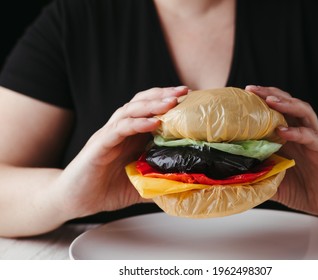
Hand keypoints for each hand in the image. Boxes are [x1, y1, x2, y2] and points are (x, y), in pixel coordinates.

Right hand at [55, 86, 188, 219]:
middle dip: (164, 95)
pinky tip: (153, 123)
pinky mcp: (99, 145)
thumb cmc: (107, 189)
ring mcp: (109, 135)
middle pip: (142, 103)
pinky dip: (136, 123)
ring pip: (130, 111)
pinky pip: (118, 129)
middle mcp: (120, 130)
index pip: (151, 110)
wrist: (76, 200)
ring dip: (152, 104)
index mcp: (131, 136)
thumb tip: (186, 186)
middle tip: (185, 92)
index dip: (169, 102)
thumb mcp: (141, 184)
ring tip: (172, 102)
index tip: (190, 99)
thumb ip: (160, 181)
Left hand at [246, 85, 317, 217]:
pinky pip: (312, 137)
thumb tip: (231, 179)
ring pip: (303, 112)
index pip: (273, 111)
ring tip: (269, 100)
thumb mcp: (273, 181)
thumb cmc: (302, 190)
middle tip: (251, 90)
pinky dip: (297, 132)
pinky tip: (283, 131)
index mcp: (287, 137)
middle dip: (269, 94)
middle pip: (287, 104)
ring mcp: (314, 139)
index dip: (258, 102)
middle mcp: (300, 133)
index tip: (240, 96)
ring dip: (286, 103)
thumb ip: (257, 175)